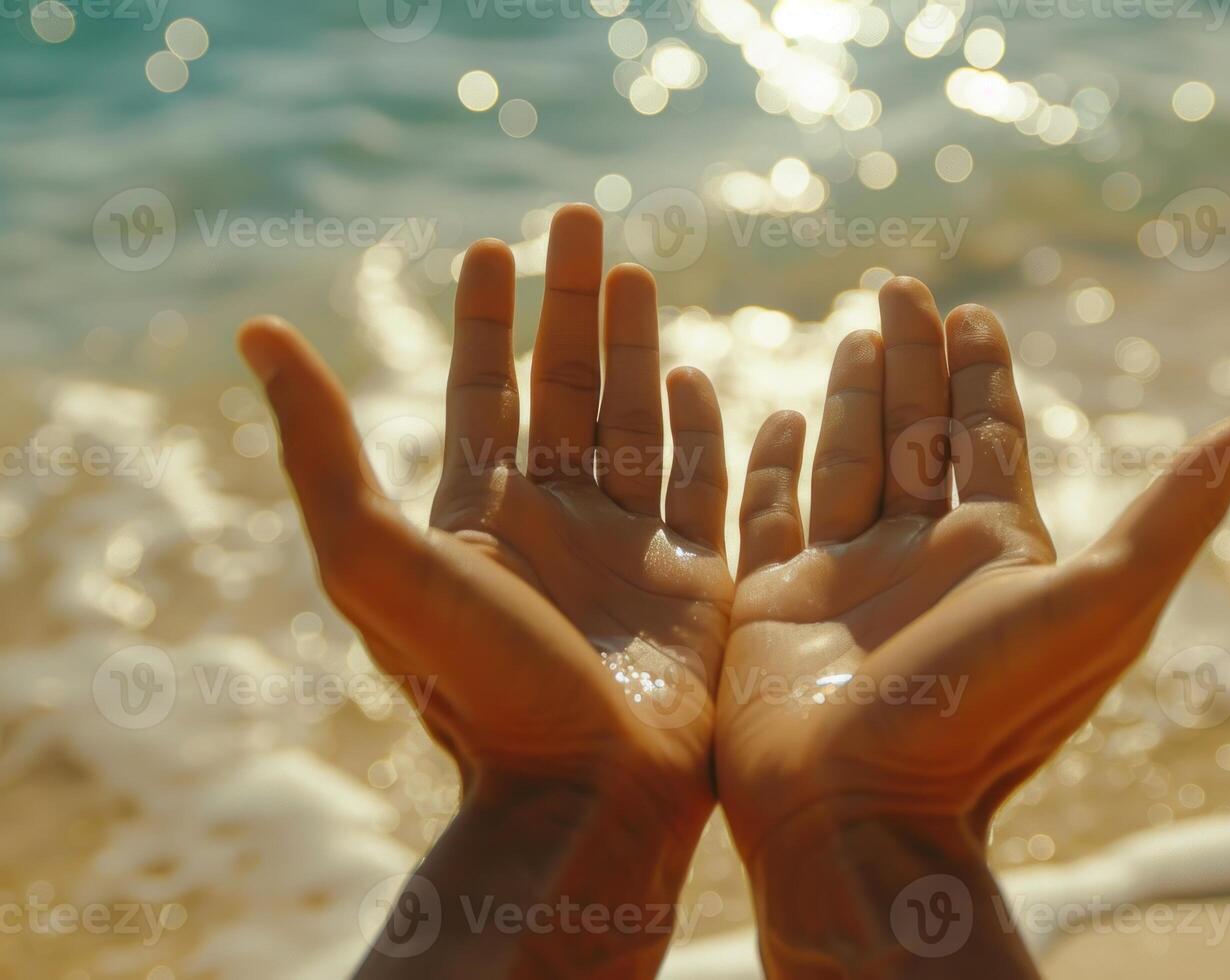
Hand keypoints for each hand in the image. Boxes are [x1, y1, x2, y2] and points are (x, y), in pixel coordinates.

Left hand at [240, 204, 730, 974]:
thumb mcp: (374, 557)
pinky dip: (699, 427)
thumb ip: (321, 446)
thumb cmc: (477, 680)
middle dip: (568, 299)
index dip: (484, 317)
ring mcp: (625, 548)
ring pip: (632, 418)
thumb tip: (255, 330)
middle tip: (580, 214)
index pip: (481, 389)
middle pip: (563, 384)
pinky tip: (691, 373)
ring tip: (632, 268)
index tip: (492, 246)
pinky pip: (700, 483)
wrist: (583, 790)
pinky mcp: (694, 580)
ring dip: (631, 341)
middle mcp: (551, 522)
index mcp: (477, 512)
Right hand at [716, 277, 1229, 974]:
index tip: (973, 311)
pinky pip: (774, 511)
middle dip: (912, 358)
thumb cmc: (983, 711)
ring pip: (851, 460)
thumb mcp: (1103, 602)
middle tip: (898, 287)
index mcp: (997, 549)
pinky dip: (775, 464)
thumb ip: (1177, 510)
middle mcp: (924, 556)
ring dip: (850, 397)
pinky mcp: (776, 600)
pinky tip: (776, 419)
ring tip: (850, 334)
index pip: (990, 434)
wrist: (863, 810)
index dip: (983, 370)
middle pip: (919, 430)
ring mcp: (848, 578)